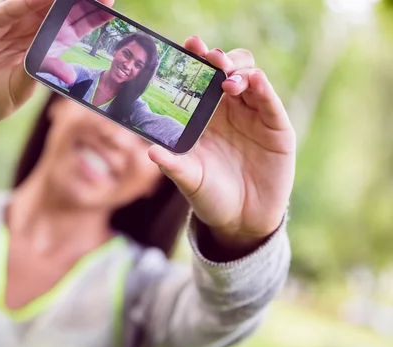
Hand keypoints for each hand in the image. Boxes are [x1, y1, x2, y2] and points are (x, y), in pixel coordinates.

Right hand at [0, 0, 113, 163]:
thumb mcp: (18, 91)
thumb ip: (38, 75)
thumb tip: (68, 71)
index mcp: (37, 50)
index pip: (65, 29)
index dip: (85, 17)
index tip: (109, 6)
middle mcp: (23, 33)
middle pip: (53, 11)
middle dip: (75, 1)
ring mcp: (4, 26)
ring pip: (32, 5)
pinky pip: (6, 10)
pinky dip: (22, 2)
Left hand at [148, 37, 294, 253]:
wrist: (242, 221)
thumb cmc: (210, 197)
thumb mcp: (188, 181)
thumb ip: (172, 165)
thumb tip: (149, 151)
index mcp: (203, 117)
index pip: (199, 79)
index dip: (195, 60)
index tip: (188, 46)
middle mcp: (227, 111)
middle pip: (226, 69)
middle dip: (218, 58)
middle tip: (209, 57)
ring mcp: (253, 115)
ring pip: (249, 76)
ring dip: (238, 68)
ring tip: (225, 77)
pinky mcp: (276, 127)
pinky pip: (269, 100)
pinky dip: (261, 86)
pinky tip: (250, 82)